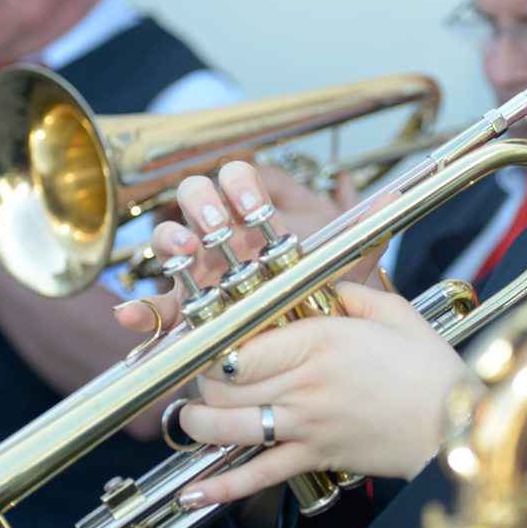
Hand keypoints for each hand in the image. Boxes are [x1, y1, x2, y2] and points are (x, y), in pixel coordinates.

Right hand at [112, 160, 383, 336]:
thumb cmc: (329, 296)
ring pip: (169, 240)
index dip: (239, 182)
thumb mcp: (350, 260)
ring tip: (184, 252)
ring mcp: (199, 272)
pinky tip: (131, 314)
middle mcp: (221, 237)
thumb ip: (365, 227)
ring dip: (171, 237)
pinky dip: (141, 310)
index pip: (234, 178)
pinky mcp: (187, 314)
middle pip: (194, 198)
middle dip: (202, 202)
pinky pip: (157, 309)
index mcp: (254, 216)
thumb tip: (394, 196)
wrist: (318, 349)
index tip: (255, 201)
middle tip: (219, 226)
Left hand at [173, 280, 467, 506]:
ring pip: (230, 428)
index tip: (208, 342)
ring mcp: (307, 425)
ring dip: (198, 424)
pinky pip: (260, 475)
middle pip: (224, 385)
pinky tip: (193, 492)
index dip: (213, 346)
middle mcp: (306, 383)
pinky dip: (223, 487)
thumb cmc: (431, 367)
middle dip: (201, 383)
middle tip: (200, 378)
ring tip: (190, 418)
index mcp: (321, 340)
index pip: (241, 344)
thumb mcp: (394, 311)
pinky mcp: (316, 457)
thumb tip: (324, 285)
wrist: (457, 425)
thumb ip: (351, 292)